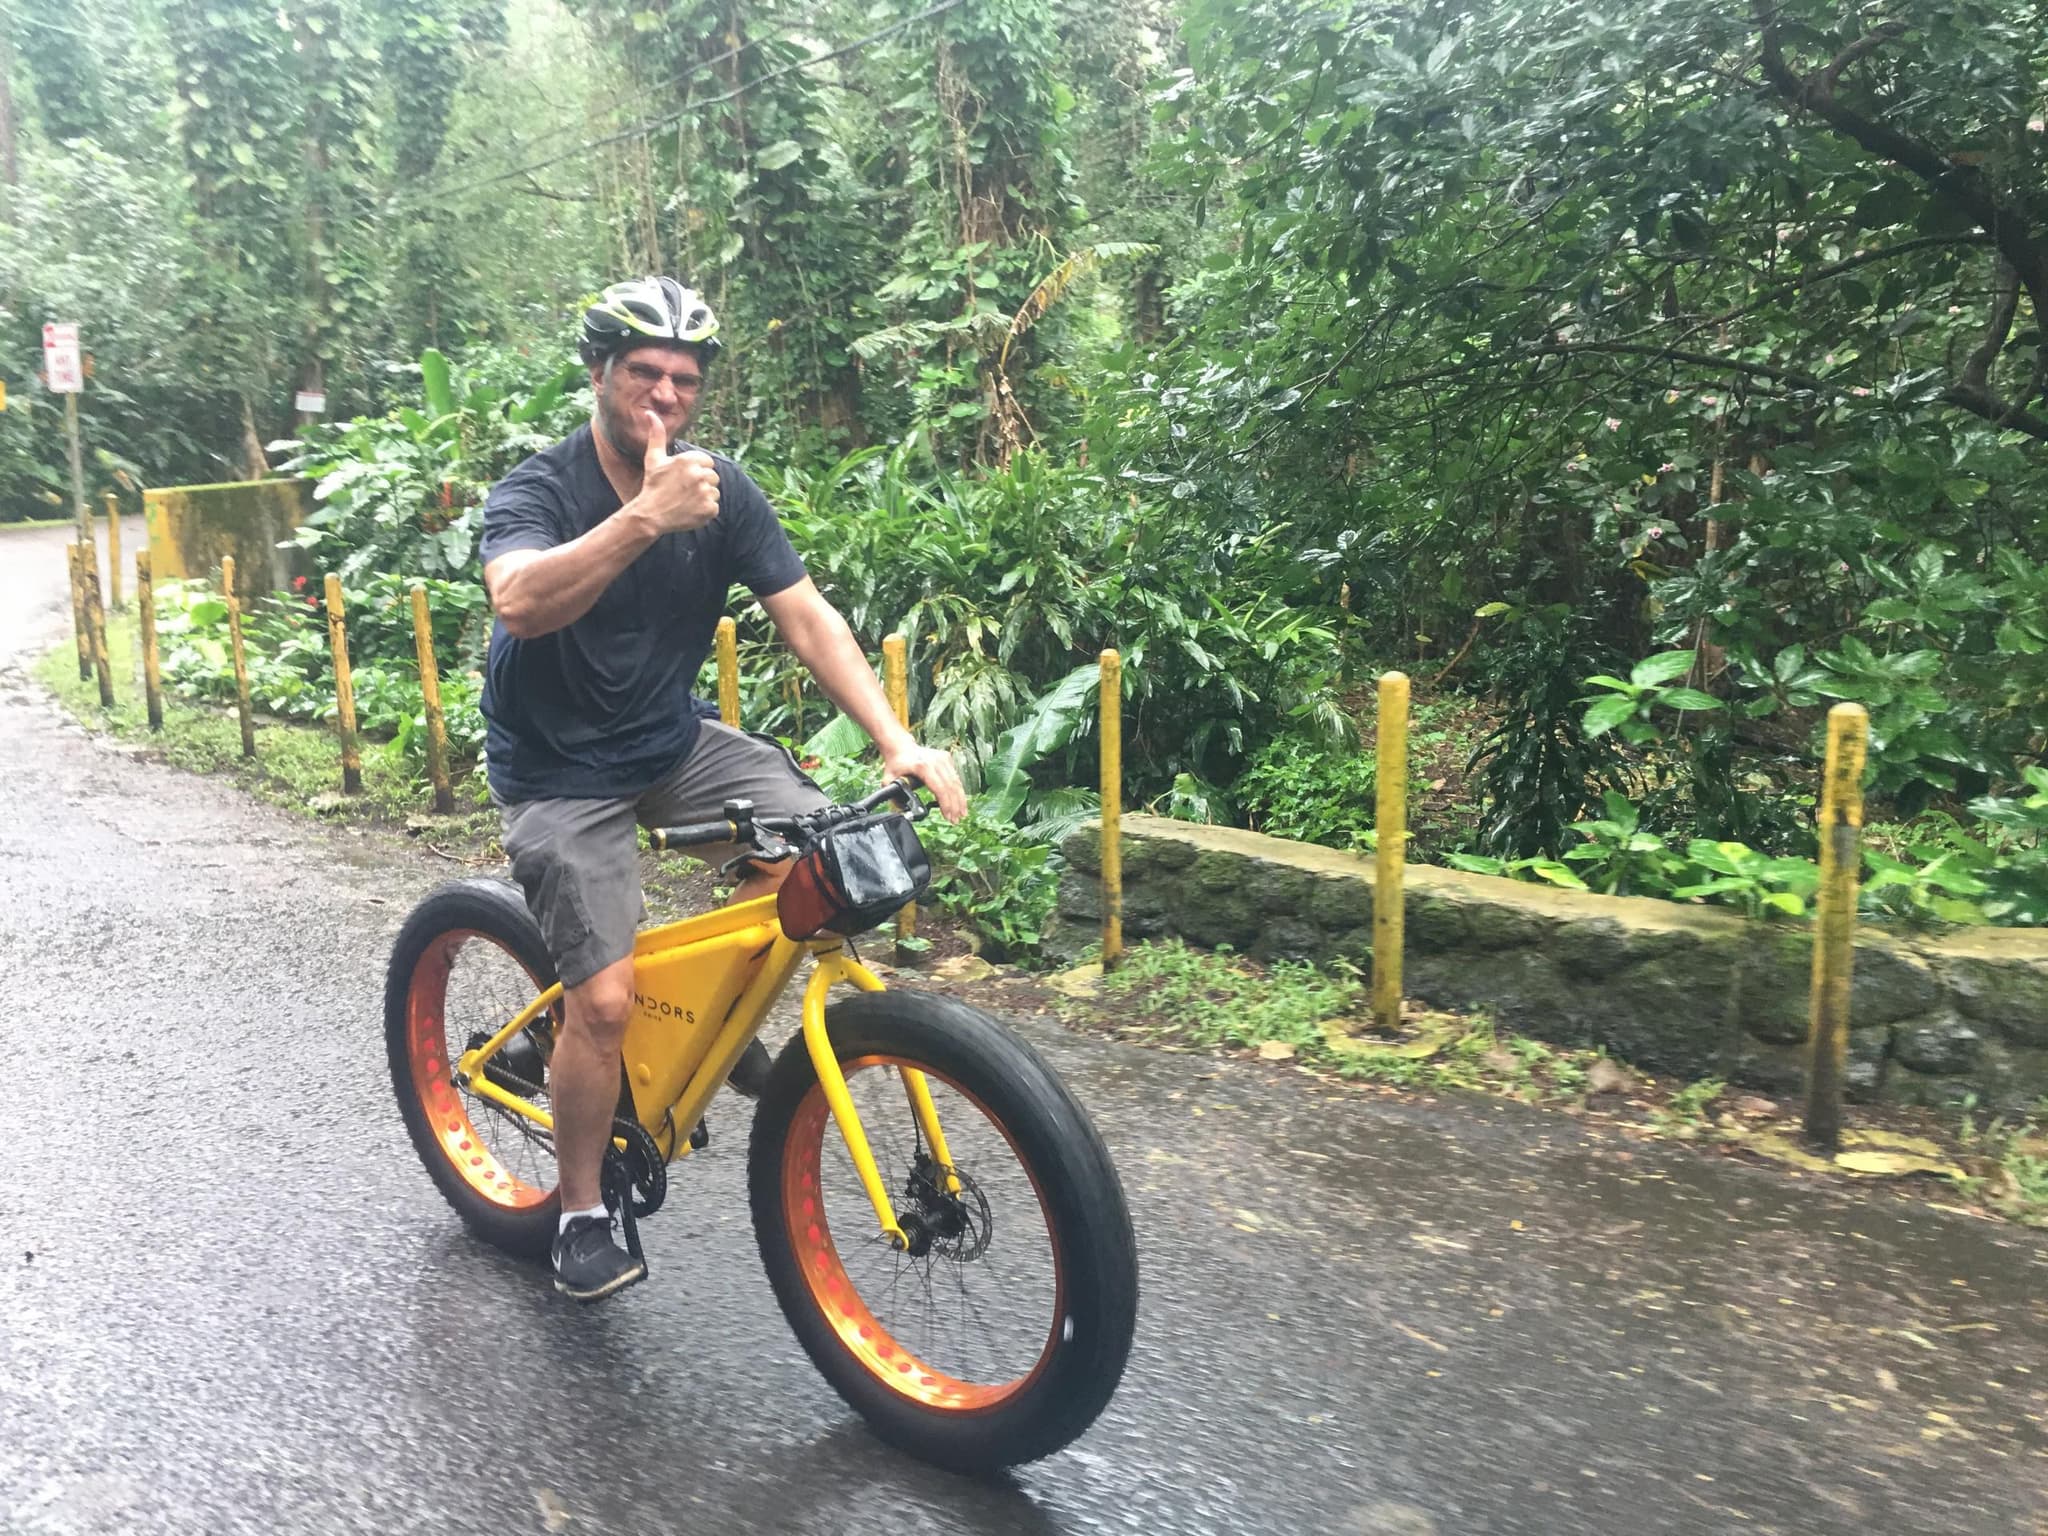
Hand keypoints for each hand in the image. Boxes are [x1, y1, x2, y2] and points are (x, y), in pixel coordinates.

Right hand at [634, 410, 719, 534]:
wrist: (650, 515)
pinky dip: (705, 511)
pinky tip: (691, 510)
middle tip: (684, 490)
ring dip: (704, 496)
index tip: (684, 478)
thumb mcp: (654, 458)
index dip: (697, 470)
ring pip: (715, 491)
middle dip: (702, 482)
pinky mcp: (709, 509)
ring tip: (687, 500)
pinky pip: (715, 507)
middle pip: (713, 476)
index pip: (707, 462)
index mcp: (689, 460)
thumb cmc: (653, 485)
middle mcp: (699, 475)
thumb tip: (651, 413)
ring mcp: (705, 493)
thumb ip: (657, 435)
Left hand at [884, 741, 967, 821]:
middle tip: (955, 820)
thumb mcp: (888, 781)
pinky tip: (960, 802)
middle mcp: (935, 761)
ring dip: (960, 800)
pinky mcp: (946, 758)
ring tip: (961, 814)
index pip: (939, 788)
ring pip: (956, 782)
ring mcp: (942, 758)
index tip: (948, 817)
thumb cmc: (895, 765)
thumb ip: (894, 797)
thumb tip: (903, 812)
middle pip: (950, 787)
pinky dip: (959, 791)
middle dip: (954, 806)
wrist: (900, 748)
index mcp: (922, 766)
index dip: (945, 804)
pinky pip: (955, 777)